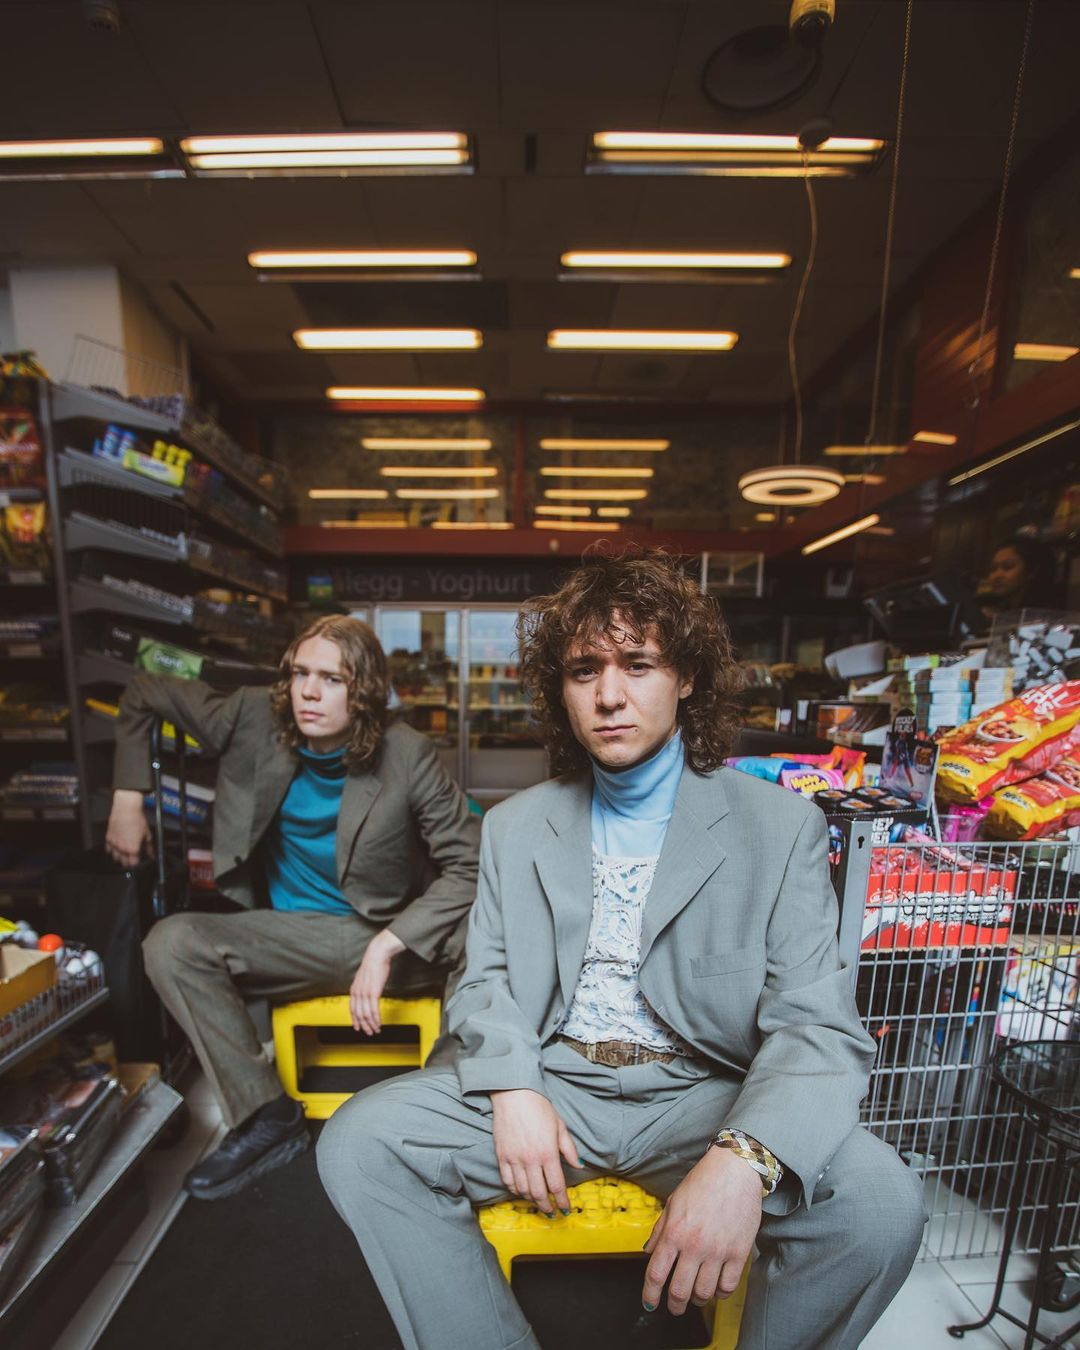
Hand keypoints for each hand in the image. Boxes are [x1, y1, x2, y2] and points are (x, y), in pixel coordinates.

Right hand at [105, 790, 152, 867]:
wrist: (126, 809)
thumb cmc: (137, 819)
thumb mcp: (147, 834)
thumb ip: (149, 847)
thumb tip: (152, 854)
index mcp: (132, 849)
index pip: (133, 864)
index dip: (137, 864)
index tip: (138, 861)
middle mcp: (122, 848)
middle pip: (123, 863)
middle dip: (128, 862)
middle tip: (132, 858)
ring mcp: (114, 844)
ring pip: (115, 858)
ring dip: (120, 857)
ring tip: (125, 853)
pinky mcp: (108, 839)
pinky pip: (108, 850)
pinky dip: (112, 850)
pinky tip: (117, 847)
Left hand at [349, 929, 406, 1034]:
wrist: (377, 954)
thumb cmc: (374, 963)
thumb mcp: (365, 977)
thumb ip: (364, 987)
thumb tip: (367, 993)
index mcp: (354, 989)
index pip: (352, 1009)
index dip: (355, 1020)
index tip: (358, 1027)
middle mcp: (357, 992)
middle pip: (358, 1014)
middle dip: (363, 1026)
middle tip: (368, 1032)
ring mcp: (364, 993)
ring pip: (366, 1015)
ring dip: (371, 1024)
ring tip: (376, 1030)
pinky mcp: (373, 993)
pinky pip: (373, 1010)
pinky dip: (376, 1019)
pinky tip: (379, 1023)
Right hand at [490, 1088, 581, 1214]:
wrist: (513, 1093)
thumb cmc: (539, 1107)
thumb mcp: (560, 1125)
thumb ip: (569, 1148)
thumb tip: (579, 1165)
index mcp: (548, 1152)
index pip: (557, 1185)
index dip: (562, 1200)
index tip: (565, 1208)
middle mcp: (530, 1159)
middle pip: (539, 1193)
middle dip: (547, 1206)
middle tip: (552, 1212)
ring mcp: (514, 1158)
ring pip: (522, 1190)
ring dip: (531, 1200)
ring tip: (538, 1202)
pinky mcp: (501, 1155)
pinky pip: (507, 1181)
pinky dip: (515, 1190)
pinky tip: (521, 1191)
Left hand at [642, 1145, 761, 1316]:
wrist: (735, 1169)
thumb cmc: (703, 1181)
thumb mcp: (674, 1202)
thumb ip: (660, 1229)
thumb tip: (648, 1251)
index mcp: (674, 1232)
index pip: (656, 1273)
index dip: (650, 1294)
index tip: (649, 1303)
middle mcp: (694, 1245)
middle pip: (679, 1291)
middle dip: (674, 1305)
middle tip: (675, 1307)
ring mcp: (718, 1250)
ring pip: (704, 1293)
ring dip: (698, 1299)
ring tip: (696, 1296)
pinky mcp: (739, 1253)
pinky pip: (728, 1286)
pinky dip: (720, 1294)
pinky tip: (717, 1288)